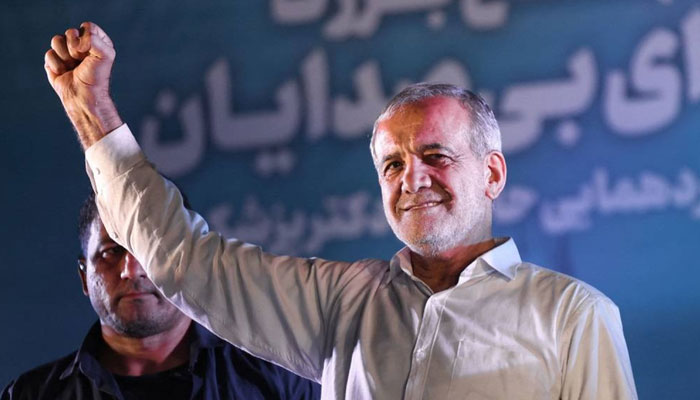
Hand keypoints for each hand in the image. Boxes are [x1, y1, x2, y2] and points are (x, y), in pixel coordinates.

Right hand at [44, 22, 122, 149]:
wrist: (83, 97)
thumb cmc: (96, 78)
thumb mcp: (105, 56)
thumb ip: (95, 40)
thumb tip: (76, 41)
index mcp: (97, 41)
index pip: (87, 26)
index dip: (86, 39)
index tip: (91, 54)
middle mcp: (82, 44)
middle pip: (70, 32)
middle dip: (74, 49)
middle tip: (81, 62)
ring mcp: (67, 51)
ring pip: (56, 40)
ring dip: (64, 57)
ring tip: (72, 67)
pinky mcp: (54, 60)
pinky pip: (49, 53)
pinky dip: (56, 65)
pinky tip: (64, 73)